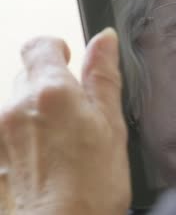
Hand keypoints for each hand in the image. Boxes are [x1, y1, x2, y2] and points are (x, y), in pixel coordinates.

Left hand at [0, 29, 130, 214]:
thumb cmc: (90, 189)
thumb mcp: (111, 127)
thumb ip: (104, 78)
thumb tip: (104, 40)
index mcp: (52, 93)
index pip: (40, 45)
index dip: (56, 49)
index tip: (68, 60)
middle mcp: (15, 107)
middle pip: (28, 78)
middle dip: (50, 89)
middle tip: (75, 120)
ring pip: (16, 108)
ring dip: (34, 117)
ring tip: (59, 149)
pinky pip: (5, 134)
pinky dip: (22, 141)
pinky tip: (42, 164)